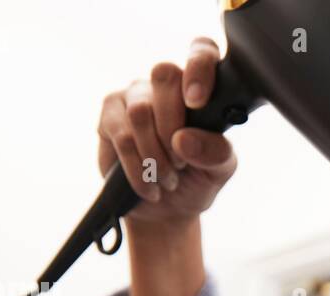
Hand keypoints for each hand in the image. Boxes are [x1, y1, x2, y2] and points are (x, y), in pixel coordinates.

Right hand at [97, 38, 238, 225]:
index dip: (199, 69)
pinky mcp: (110, 114)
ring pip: (141, 110)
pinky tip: (148, 184)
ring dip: (156, 155)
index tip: (197, 102)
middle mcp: (167, 84)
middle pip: (164, 76)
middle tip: (182, 163)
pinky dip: (138, 168)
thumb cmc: (196, 180)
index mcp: (200, 87)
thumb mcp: (219, 170)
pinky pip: (122, 135)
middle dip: (173, 127)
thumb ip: (216, 152)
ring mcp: (136, 94)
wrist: (166, 210)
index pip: (201, 51)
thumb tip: (184, 139)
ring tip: (167, 179)